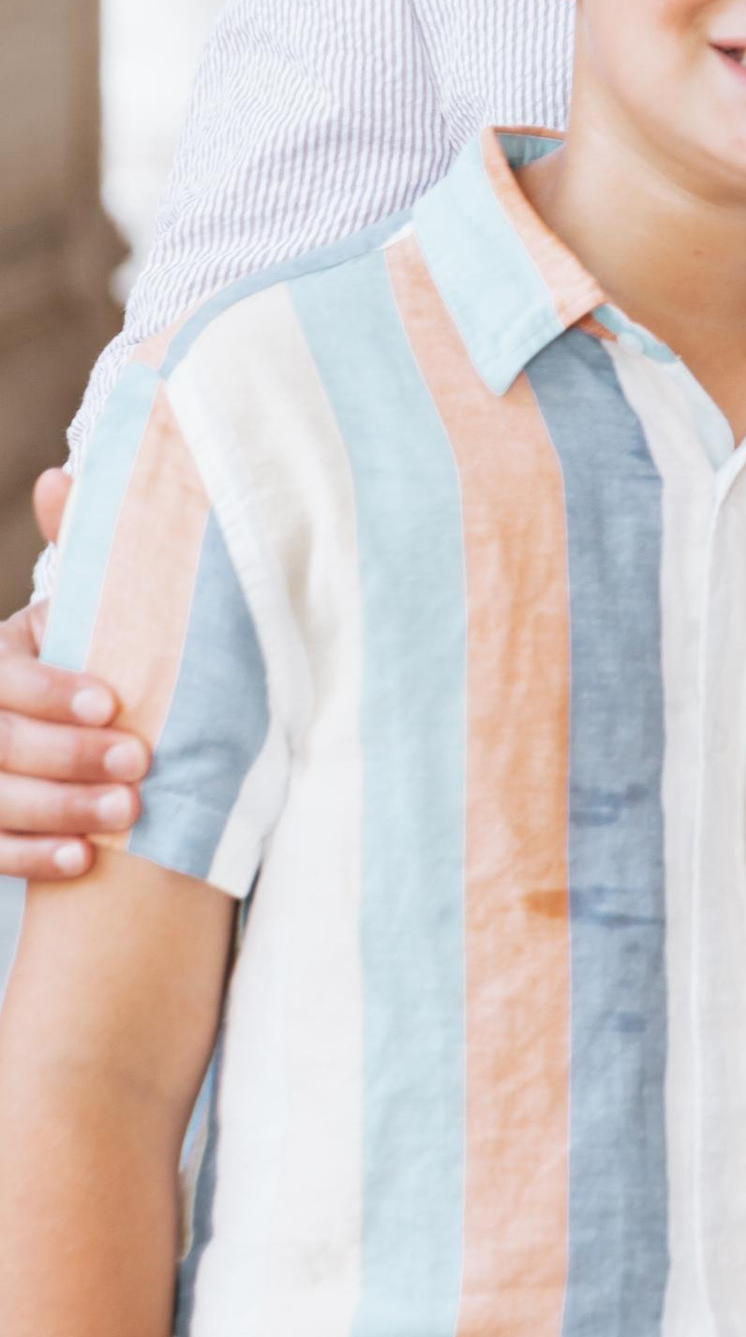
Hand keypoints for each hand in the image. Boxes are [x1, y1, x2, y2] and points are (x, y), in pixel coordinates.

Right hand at [0, 465, 151, 882]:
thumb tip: (56, 477)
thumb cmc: (83, 660)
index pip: (4, 678)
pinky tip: (83, 859)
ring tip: (126, 815)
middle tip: (140, 764)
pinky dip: (34, 856)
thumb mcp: (78, 609)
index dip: (52, 691)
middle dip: (68, 756)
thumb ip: (76, 553)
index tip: (113, 703)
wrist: (72, 736)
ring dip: (59, 810)